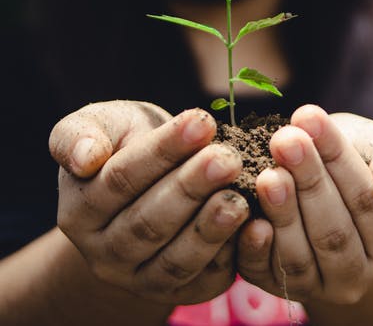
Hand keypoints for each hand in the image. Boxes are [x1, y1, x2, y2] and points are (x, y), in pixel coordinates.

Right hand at [49, 101, 248, 305]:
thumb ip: (79, 134)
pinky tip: (252, 226)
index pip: (120, 180)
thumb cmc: (125, 142)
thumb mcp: (101, 125)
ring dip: (210, 229)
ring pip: (176, 259)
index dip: (162, 151)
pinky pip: (205, 280)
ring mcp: (141, 279)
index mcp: (80, 211)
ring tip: (239, 198)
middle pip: (148, 223)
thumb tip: (87, 158)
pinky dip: (230, 255)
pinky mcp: (181, 292)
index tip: (201, 121)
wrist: (148, 183)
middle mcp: (105, 255)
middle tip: (227, 159)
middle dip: (191, 188)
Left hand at [238, 105, 372, 306]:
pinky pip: (266, 275)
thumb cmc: (361, 164)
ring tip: (267, 174)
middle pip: (333, 231)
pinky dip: (257, 250)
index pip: (367, 200)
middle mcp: (358, 275)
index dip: (338, 158)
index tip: (309, 116)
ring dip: (282, 212)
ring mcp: (317, 286)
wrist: (331, 192)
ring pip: (300, 256)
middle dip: (307, 180)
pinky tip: (250, 220)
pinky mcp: (278, 287)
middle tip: (284, 140)